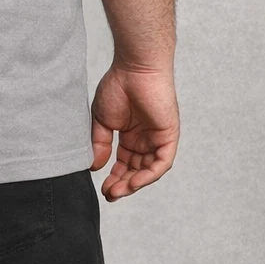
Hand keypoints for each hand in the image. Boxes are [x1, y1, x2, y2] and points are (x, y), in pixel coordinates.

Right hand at [90, 63, 179, 200]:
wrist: (134, 69)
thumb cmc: (118, 86)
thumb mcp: (102, 121)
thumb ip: (100, 144)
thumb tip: (95, 167)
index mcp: (130, 136)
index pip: (124, 164)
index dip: (114, 178)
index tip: (103, 189)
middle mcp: (145, 139)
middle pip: (136, 170)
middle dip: (123, 184)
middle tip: (110, 194)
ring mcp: (158, 138)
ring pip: (149, 170)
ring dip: (134, 183)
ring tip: (118, 191)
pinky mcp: (169, 136)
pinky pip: (162, 162)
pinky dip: (149, 174)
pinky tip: (134, 182)